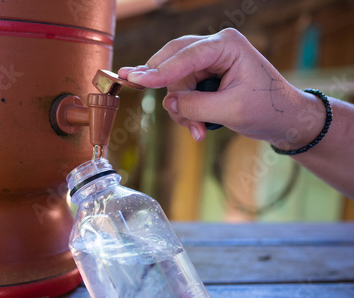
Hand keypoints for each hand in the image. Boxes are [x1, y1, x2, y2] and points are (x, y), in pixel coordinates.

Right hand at [118, 28, 323, 147]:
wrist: (285, 119)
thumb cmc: (267, 110)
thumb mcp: (230, 111)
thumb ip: (194, 105)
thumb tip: (168, 102)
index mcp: (226, 45)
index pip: (185, 56)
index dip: (158, 71)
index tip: (134, 80)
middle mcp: (215, 47)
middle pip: (172, 61)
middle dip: (165, 86)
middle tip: (138, 88)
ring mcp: (209, 61)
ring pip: (175, 81)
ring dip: (181, 109)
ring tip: (196, 130)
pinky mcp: (206, 76)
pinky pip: (182, 90)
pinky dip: (185, 110)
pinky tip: (197, 127)